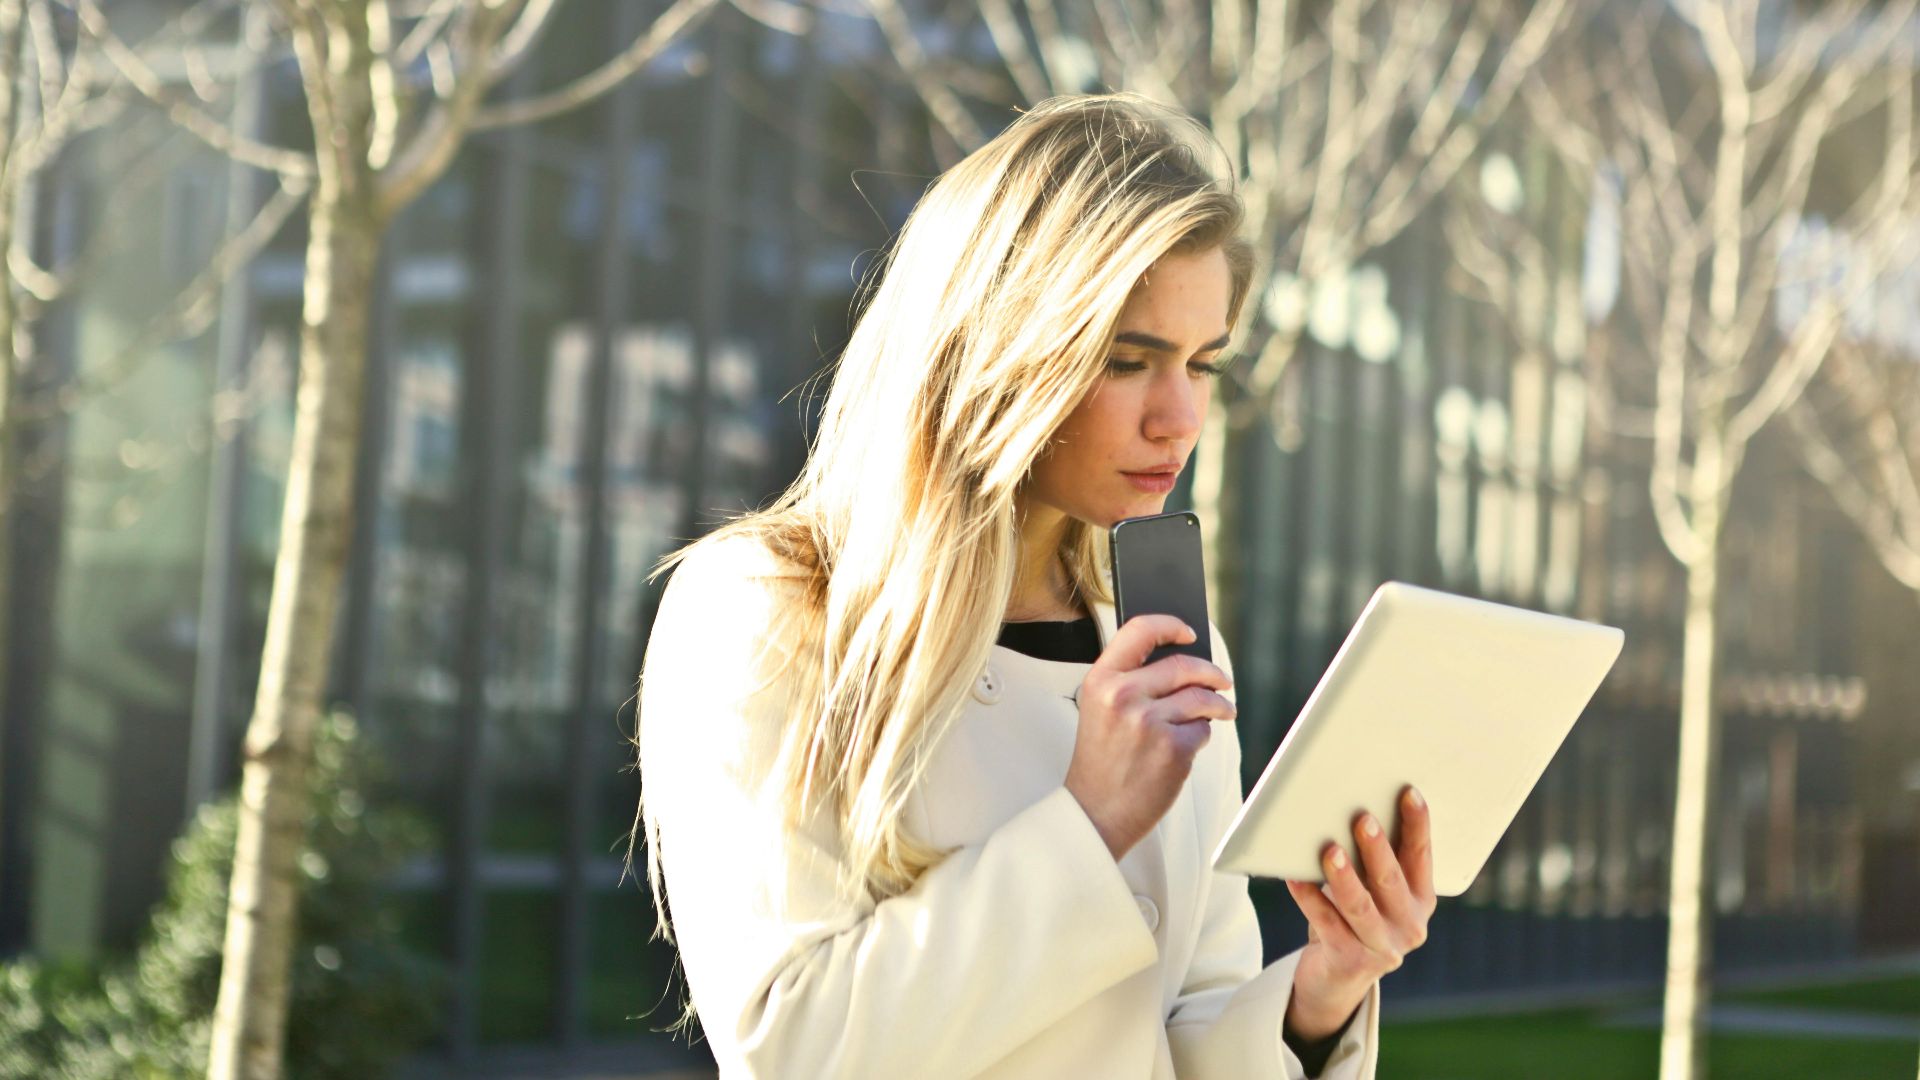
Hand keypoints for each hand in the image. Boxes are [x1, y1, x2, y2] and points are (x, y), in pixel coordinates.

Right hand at [1064, 614, 1236, 860]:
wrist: (1096, 812)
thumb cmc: (1101, 761)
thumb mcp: (1099, 709)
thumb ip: (1130, 681)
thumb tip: (1182, 662)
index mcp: (1101, 680)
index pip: (1139, 630)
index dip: (1169, 625)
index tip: (1189, 632)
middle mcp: (1123, 696)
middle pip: (1183, 665)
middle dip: (1212, 672)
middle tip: (1223, 680)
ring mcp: (1148, 722)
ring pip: (1200, 698)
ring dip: (1218, 705)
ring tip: (1223, 711)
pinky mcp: (1172, 748)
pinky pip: (1202, 730)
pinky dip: (1201, 736)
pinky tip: (1187, 747)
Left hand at [1281, 785, 1435, 1042]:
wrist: (1337, 977)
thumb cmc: (1354, 915)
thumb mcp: (1375, 890)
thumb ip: (1373, 859)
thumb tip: (1351, 807)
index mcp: (1421, 900)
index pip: (1422, 857)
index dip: (1417, 825)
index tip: (1409, 792)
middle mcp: (1409, 925)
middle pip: (1390, 880)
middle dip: (1376, 848)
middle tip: (1362, 818)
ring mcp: (1381, 947)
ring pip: (1359, 906)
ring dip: (1344, 876)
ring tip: (1329, 850)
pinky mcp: (1349, 961)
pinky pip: (1325, 923)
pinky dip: (1308, 898)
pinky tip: (1293, 877)